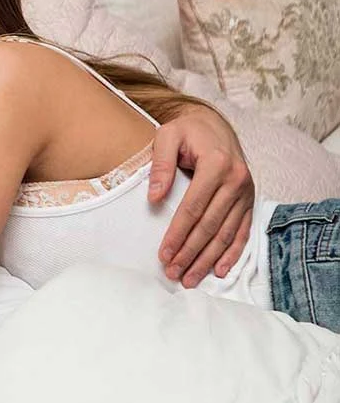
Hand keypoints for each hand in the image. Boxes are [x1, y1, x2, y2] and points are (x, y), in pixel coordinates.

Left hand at [149, 105, 254, 287]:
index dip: (178, 234)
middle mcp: (236, 180)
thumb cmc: (187, 131)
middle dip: (191, 253)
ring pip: (227, 233)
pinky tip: (219, 269)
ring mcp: (246, 192)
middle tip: (173, 273)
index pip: (193, 208)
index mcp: (216, 164)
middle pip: (210, 226)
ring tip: (190, 278)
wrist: (214, 124)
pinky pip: (243, 231)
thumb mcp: (167, 136)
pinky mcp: (249, 200)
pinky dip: (232, 252)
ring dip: (208, 259)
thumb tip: (154, 198)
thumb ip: (160, 164)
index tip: (163, 254)